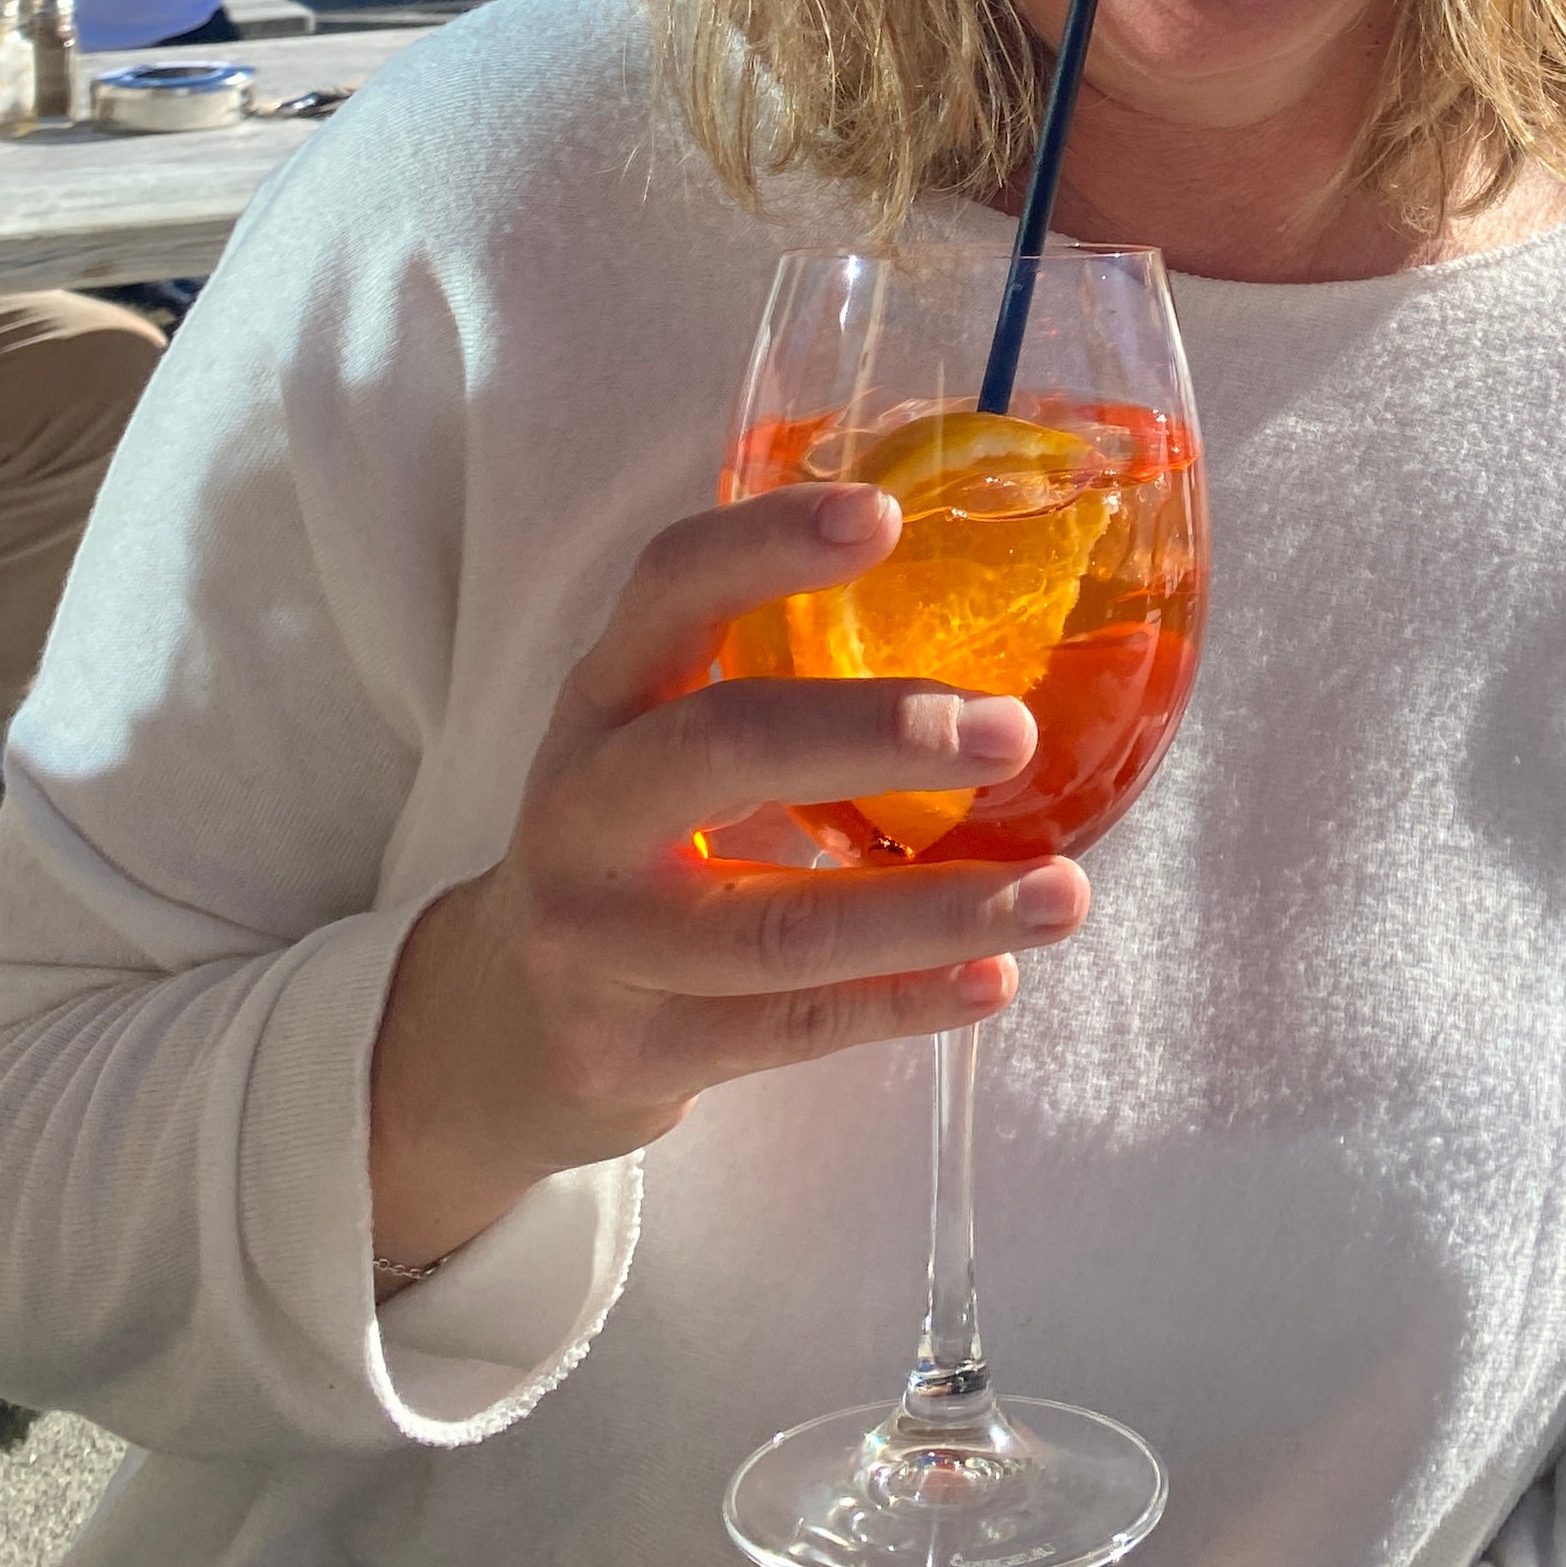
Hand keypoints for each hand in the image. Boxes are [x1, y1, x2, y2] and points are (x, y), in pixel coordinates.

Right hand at [366, 483, 1085, 1280]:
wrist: (503, 1028)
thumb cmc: (635, 847)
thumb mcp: (662, 743)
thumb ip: (781, 685)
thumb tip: (1004, 628)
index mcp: (606, 695)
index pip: (671, 585)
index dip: (768, 542)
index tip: (887, 514)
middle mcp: (584, 805)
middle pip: (722, 747)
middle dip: (875, 734)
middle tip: (1014, 731)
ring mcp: (597, 939)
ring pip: (775, 927)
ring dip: (933, 910)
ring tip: (1063, 893)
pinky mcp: (631, 1052)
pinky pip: (788, 1029)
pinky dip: (903, 1004)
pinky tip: (995, 980)